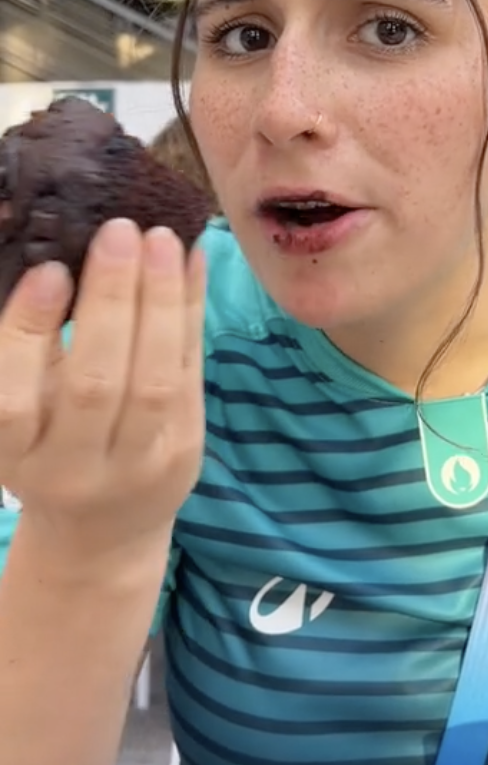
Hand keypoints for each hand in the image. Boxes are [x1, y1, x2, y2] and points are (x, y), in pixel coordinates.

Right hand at [0, 218, 205, 571]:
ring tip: (160, 238)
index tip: (49, 270)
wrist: (99, 532)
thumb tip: (54, 256)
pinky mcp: (185, 449)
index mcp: (15, 454)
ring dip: (162, 302)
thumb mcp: (20, 411)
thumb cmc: (46, 449)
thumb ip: (27, 348)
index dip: (29, 332)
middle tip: (118, 232)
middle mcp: (73, 467)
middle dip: (111, 302)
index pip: (12, 399)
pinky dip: (193, 311)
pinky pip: (192, 373)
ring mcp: (137, 463)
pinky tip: (192, 261)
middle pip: (96, 385)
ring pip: (155, 381)